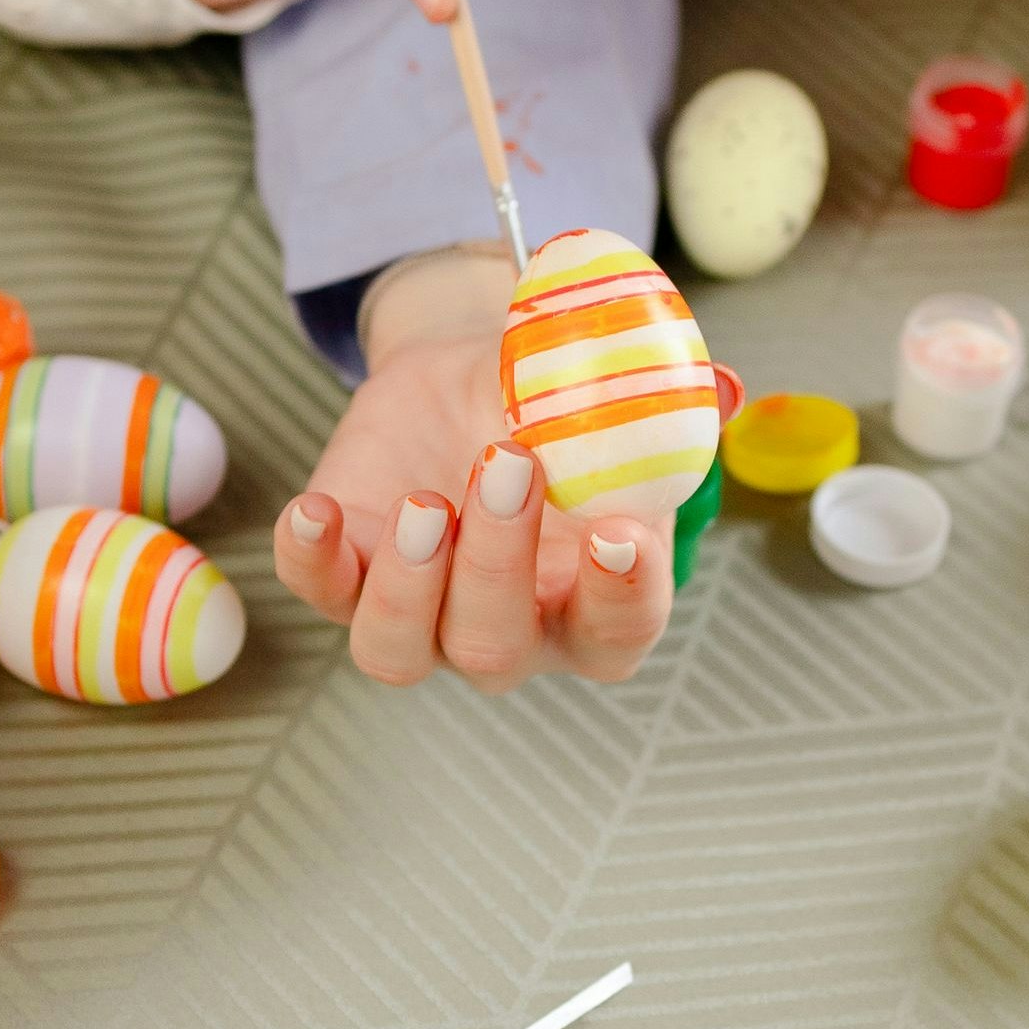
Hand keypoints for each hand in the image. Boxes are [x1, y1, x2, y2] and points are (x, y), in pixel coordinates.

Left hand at [270, 249, 671, 689]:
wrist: (476, 375)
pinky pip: (316, 591)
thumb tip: (717, 391)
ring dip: (409, 587)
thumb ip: (663, 404)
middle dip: (500, 562)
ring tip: (427, 502)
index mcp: (594, 605)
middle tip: (511, 464)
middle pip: (496, 646)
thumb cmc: (563, 407)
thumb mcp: (617, 396)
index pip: (617, 635)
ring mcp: (419, 612)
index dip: (621, 598)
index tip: (619, 535)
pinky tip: (320, 509)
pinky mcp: (345, 574)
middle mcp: (507, 631)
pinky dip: (312, 559)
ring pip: (397, 653)